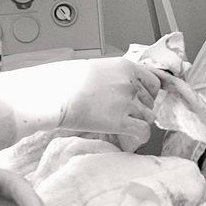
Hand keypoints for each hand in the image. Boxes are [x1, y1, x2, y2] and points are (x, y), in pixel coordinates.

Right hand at [0, 57, 164, 150]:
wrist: (51, 93)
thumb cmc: (63, 80)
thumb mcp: (94, 69)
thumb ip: (113, 77)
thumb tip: (118, 87)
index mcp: (125, 67)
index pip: (153, 82)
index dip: (148, 94)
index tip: (141, 100)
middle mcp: (130, 83)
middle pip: (150, 101)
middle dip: (140, 109)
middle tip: (125, 114)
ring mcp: (127, 102)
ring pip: (148, 117)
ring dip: (138, 123)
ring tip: (125, 126)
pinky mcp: (120, 121)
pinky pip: (143, 131)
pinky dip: (140, 137)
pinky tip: (133, 139)